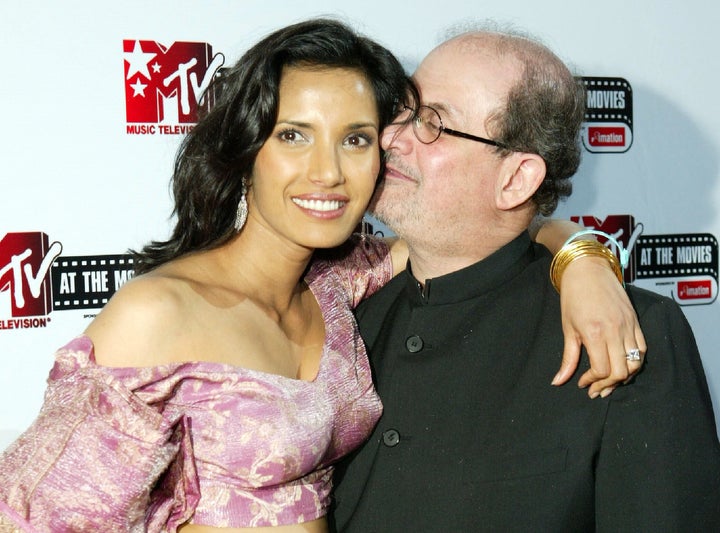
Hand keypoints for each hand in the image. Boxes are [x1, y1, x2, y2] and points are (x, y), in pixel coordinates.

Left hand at [552, 255, 646, 397]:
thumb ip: (568, 358)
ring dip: (624, 377)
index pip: (602, 370)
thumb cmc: (573, 296)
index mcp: (595, 333)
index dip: (593, 382)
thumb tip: (558, 381)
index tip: (583, 383)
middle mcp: (616, 331)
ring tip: (610, 381)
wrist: (588, 269)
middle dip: (608, 385)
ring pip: (636, 363)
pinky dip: (635, 362)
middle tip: (596, 389)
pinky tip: (622, 366)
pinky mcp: (636, 321)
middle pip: (622, 372)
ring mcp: (629, 326)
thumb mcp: (567, 328)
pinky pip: (642, 349)